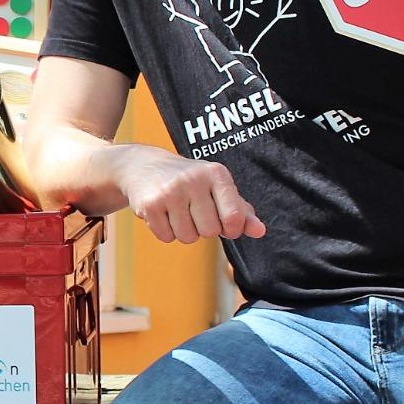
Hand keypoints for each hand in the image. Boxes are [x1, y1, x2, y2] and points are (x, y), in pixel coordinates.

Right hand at [117, 145, 265, 243]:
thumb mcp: (218, 189)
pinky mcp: (150, 204)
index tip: (224, 224)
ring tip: (176, 212)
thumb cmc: (190, 181)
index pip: (234, 217)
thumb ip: (242, 211)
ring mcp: (170, 191)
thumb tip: (260, 231)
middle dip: (203, 229)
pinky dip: (165, 232)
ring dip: (183, 231)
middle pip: (210, 232)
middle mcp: (194, 180)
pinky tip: (162, 213)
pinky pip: (166, 237)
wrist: (143, 166)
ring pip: (187, 237)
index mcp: (216, 174)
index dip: (231, 229)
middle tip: (193, 212)